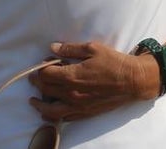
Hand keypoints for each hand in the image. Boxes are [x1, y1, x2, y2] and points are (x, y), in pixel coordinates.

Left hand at [27, 41, 152, 121]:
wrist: (132, 80)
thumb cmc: (113, 62)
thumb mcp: (92, 48)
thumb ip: (71, 48)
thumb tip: (53, 47)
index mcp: (72, 76)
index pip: (46, 74)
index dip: (41, 67)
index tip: (45, 62)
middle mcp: (72, 94)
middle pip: (46, 90)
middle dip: (38, 82)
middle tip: (35, 77)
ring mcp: (78, 106)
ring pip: (51, 110)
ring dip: (39, 105)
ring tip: (33, 100)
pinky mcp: (84, 113)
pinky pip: (64, 118)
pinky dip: (52, 116)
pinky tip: (49, 112)